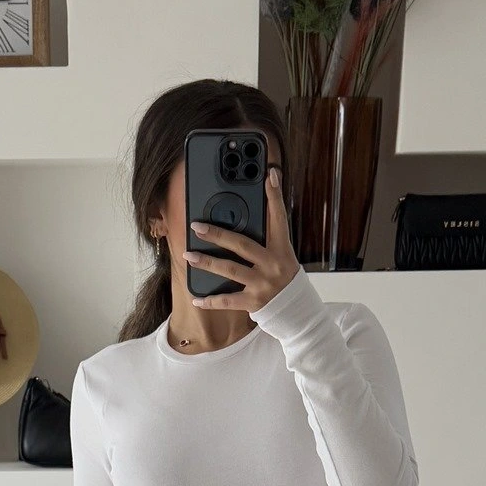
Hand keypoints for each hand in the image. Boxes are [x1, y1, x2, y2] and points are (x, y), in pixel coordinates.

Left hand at [184, 165, 300, 310]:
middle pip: (243, 244)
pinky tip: (195, 299)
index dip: (275, 195)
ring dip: (207, 262)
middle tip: (196, 226)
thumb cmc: (284, 277)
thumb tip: (249, 214)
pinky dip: (210, 301)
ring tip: (188, 256)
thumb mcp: (283, 255)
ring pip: (230, 270)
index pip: (279, 217)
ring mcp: (263, 284)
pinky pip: (227, 301)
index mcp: (282, 249)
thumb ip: (268, 237)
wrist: (297, 310)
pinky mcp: (254, 302)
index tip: (269, 174)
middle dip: (218, 234)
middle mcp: (273, 264)